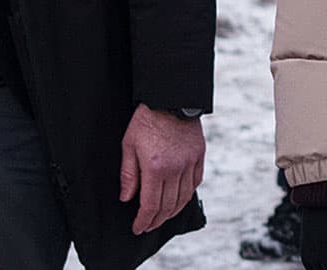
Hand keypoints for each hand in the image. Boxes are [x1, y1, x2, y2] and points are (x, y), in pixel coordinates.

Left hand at [119, 105, 204, 234]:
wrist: (170, 99)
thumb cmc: (146, 121)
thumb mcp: (129, 146)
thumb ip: (128, 174)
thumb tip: (127, 198)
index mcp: (155, 168)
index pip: (151, 204)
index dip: (144, 220)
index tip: (138, 227)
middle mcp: (175, 168)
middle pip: (168, 205)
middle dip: (156, 220)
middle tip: (148, 225)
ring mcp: (190, 162)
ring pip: (183, 197)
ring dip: (172, 211)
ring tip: (162, 217)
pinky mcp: (199, 155)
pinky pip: (195, 182)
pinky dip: (187, 194)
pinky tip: (179, 199)